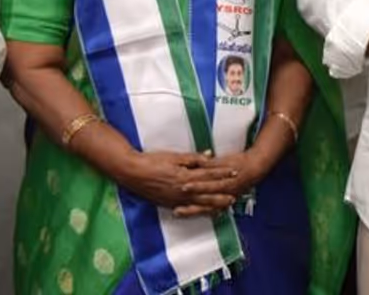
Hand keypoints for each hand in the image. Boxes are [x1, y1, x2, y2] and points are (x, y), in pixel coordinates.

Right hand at [116, 150, 236, 212]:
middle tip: (236, 194)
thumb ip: (193, 158)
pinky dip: (198, 211)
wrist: (131, 173)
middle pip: (207, 192)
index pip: (208, 174)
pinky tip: (205, 212)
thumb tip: (210, 156)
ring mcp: (175, 199)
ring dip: (213, 205)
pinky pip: (187, 210)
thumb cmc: (152, 161)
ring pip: (199, 204)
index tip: (235, 171)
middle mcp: (182, 190)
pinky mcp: (168, 204)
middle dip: (222, 193)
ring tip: (225, 206)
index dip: (222, 173)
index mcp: (185, 176)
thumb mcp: (174, 156)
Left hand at [173, 149, 270, 216]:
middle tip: (177, 204)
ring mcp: (226, 198)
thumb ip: (211, 163)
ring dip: (193, 211)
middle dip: (190, 202)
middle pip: (206, 199)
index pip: (209, 183)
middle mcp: (226, 191)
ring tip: (178, 212)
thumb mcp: (226, 160)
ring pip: (207, 208)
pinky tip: (191, 215)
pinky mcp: (225, 202)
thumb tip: (199, 162)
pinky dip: (201, 214)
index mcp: (226, 180)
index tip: (184, 186)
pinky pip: (212, 211)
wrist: (255, 168)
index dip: (196, 185)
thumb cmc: (240, 162)